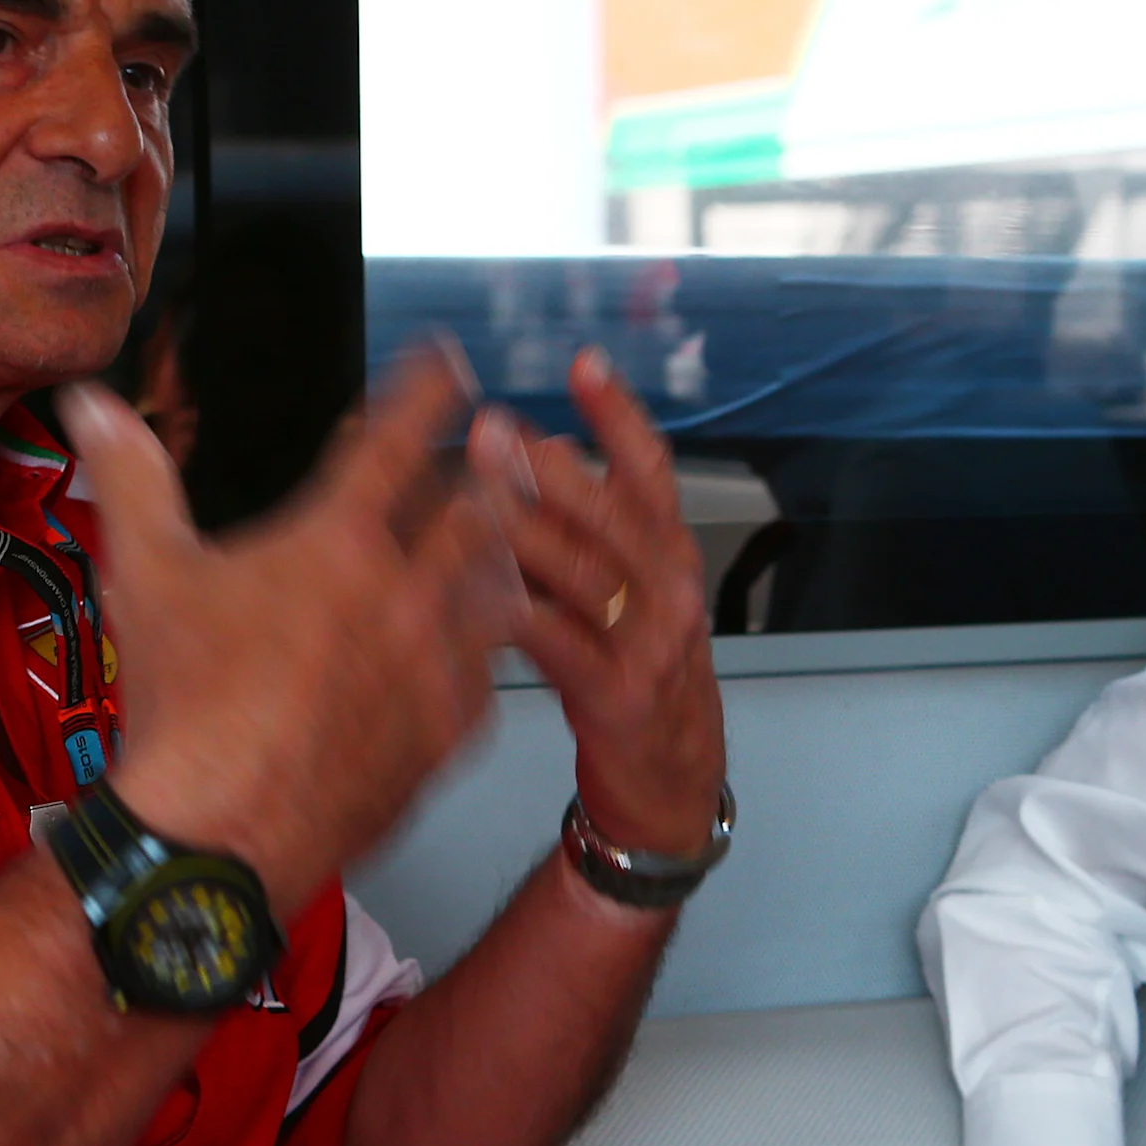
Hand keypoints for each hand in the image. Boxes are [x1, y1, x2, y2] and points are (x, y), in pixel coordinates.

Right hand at [71, 349, 523, 909]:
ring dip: (497, 556)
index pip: (400, 436)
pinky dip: (486, 647)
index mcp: (336, 539)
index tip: (448, 366)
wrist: (218, 831)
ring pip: (500, 586)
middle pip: (478, 506)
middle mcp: (402, 593)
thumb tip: (90, 406)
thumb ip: (129, 477)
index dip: (428, 388)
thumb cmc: (180, 704)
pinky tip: (475, 643)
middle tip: (490, 455)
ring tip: (496, 542)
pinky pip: (492, 672)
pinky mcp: (449, 733)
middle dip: (485, 472)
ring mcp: (435, 665)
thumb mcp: (143, 574)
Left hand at [478, 348, 726, 862]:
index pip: (652, 470)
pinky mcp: (618, 696)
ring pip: (587, 574)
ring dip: (527, 531)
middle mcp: (668, 591)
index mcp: (668, 555)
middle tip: (493, 430)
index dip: (619, 415)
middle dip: (551, 467)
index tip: (582, 365)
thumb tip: (531, 449)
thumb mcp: (620, 590)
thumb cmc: (633, 674)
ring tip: (476, 498)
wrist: (669, 779)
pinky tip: (476, 591)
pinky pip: (561, 645)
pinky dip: (518, 614)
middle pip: (614, 514)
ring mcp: (649, 645)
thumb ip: (582, 527)